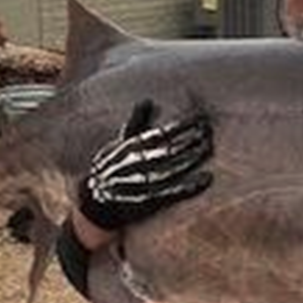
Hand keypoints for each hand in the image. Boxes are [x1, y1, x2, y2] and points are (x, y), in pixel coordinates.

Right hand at [78, 100, 212, 230]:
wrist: (93, 202)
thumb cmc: (112, 168)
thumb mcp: (119, 144)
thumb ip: (136, 123)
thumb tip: (147, 100)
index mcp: (128, 148)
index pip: (159, 133)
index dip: (180, 125)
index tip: (199, 118)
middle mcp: (133, 164)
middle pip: (167, 150)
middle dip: (189, 140)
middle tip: (209, 132)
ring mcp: (139, 183)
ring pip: (170, 169)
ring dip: (191, 159)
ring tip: (208, 149)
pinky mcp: (145, 202)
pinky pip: (170, 193)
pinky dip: (189, 187)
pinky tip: (205, 180)